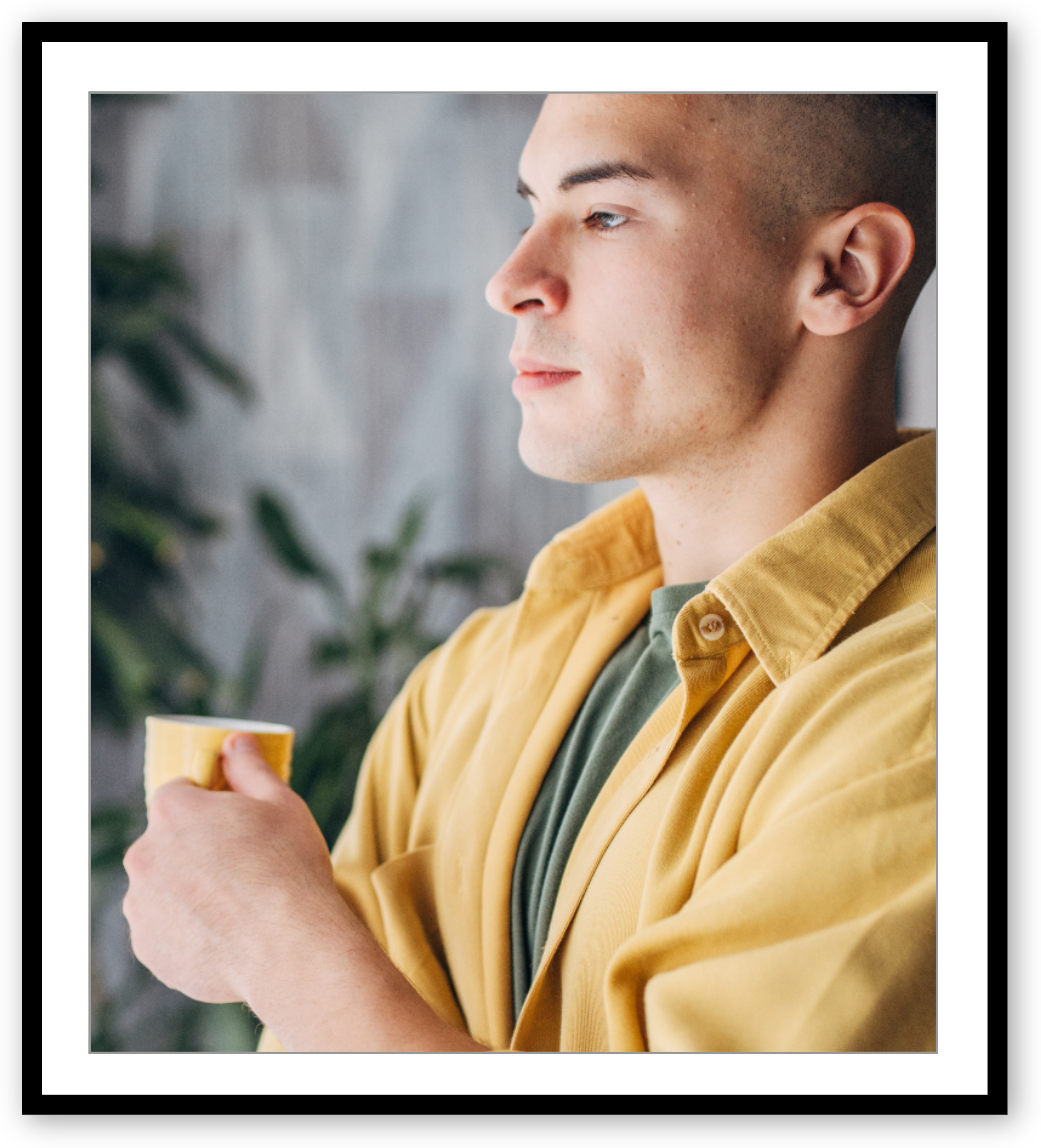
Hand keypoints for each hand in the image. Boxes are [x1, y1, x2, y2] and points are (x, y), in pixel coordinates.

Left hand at [124, 732, 487, 1049]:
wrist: (290, 948)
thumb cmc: (290, 867)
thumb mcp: (281, 803)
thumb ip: (250, 768)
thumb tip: (236, 741)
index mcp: (173, 811)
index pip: (177, 793)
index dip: (207, 804)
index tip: (232, 822)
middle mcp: (145, 856)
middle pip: (165, 841)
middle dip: (194, 847)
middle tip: (240, 865)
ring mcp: (141, 906)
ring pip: (162, 886)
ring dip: (187, 888)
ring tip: (236, 904)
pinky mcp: (147, 949)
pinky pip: (164, 928)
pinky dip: (187, 928)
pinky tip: (225, 932)